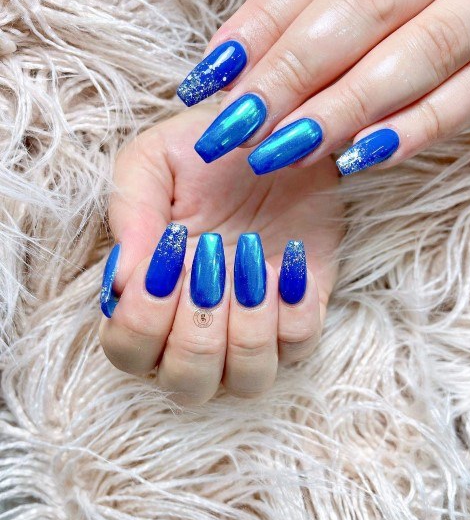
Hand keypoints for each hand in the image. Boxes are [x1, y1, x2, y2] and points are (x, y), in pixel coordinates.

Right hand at [99, 107, 342, 404]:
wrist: (275, 134)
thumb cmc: (205, 154)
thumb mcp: (154, 163)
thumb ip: (131, 215)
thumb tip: (120, 283)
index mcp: (150, 300)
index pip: (128, 353)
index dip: (142, 320)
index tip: (169, 256)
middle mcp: (198, 328)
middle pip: (187, 384)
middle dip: (197, 331)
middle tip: (210, 264)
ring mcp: (252, 328)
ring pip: (248, 382)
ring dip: (248, 330)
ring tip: (251, 261)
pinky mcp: (300, 314)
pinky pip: (300, 346)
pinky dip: (296, 309)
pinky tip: (289, 258)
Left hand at [177, 0, 469, 174]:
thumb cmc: (398, 3)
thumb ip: (297, 15)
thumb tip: (230, 67)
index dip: (257, 31)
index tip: (209, 79)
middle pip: (359, 16)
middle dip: (290, 76)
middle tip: (239, 128)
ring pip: (415, 57)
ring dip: (342, 109)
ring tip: (283, 151)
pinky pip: (465, 99)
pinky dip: (414, 130)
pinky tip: (358, 158)